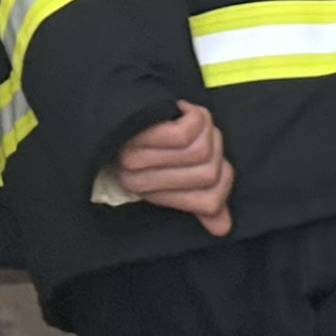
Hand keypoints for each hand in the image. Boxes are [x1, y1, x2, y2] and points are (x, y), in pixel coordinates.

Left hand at [114, 103, 235, 235]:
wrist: (112, 107)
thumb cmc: (150, 140)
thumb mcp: (175, 174)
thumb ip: (201, 200)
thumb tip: (223, 228)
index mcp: (152, 195)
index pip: (211, 200)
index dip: (222, 179)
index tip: (207, 158)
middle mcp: (139, 183)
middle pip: (209, 174)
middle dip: (214, 149)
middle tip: (201, 134)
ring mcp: (135, 161)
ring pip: (200, 152)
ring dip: (205, 130)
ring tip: (192, 121)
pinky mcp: (137, 138)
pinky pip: (185, 133)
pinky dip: (194, 116)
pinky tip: (183, 109)